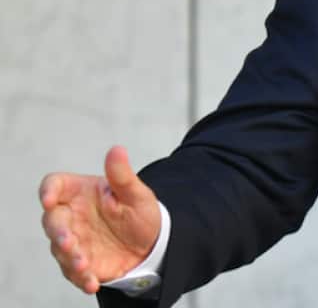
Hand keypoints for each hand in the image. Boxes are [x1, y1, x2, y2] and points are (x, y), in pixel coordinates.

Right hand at [38, 145, 161, 293]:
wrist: (153, 244)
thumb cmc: (140, 213)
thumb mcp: (137, 194)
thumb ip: (122, 176)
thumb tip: (117, 150)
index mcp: (80, 192)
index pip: (54, 185)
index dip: (48, 191)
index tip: (49, 198)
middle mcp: (71, 216)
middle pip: (52, 221)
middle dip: (58, 232)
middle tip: (69, 242)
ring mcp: (74, 240)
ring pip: (60, 249)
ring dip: (70, 257)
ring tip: (84, 264)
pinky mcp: (80, 262)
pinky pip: (74, 272)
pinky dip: (81, 277)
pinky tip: (92, 282)